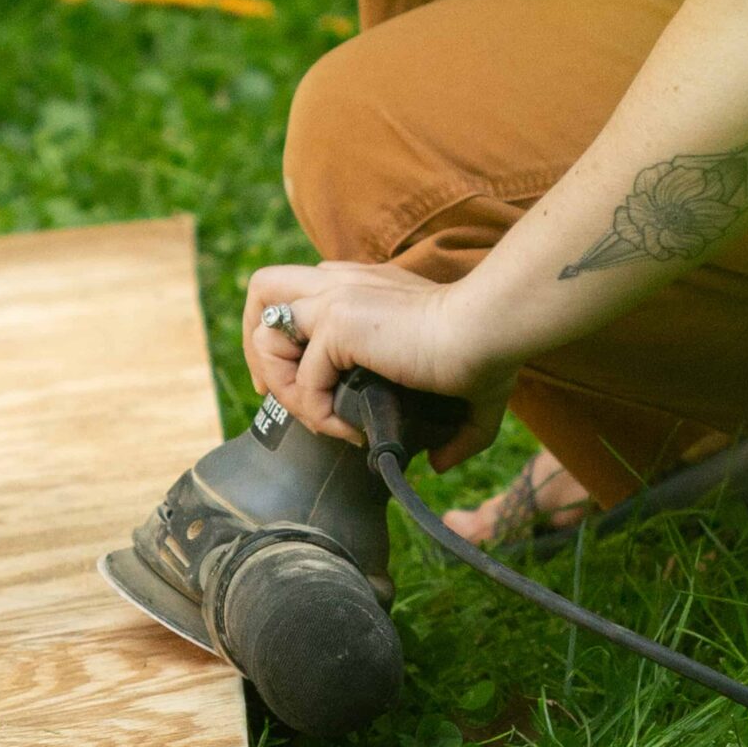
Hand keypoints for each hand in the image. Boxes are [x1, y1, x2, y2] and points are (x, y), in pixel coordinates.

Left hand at [241, 260, 516, 470]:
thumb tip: (440, 463)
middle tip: (279, 393)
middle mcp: (342, 282)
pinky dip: (317, 414)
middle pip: (263, 291)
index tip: (314, 390)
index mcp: (365, 284)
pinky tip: (351, 431)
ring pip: (264, 335)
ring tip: (323, 422)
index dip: (293, 341)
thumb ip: (455, 428)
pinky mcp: (337, 322)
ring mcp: (335, 298)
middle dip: (258, 344)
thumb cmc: (488, 353)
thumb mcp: (466, 387)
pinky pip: (300, 379)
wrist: (488, 333)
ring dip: (283, 388)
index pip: (303, 296)